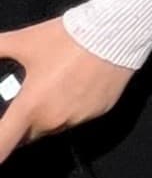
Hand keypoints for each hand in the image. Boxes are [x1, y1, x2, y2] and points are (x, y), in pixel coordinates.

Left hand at [0, 17, 132, 163]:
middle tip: (27, 97)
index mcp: (30, 107)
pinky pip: (77, 118)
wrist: (115, 32)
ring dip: (47, 116)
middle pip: (27, 136)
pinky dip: (72, 107)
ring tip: (53, 86)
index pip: (2, 145)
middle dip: (21, 124)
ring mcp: (77, 119)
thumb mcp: (25, 40)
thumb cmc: (67, 38)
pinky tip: (76, 85)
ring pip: (53, 127)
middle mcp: (53, 120)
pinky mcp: (98, 113)